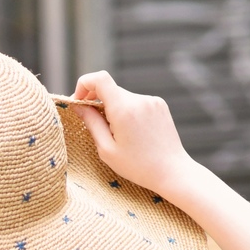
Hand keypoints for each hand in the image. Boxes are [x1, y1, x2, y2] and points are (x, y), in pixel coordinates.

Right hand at [68, 71, 194, 203]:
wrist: (171, 170)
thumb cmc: (137, 166)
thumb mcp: (106, 149)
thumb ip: (91, 123)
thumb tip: (78, 106)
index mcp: (123, 109)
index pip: (99, 79)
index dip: (84, 85)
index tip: (80, 102)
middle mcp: (138, 100)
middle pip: (110, 89)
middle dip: (97, 102)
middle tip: (93, 123)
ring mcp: (151, 100)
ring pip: (122, 97)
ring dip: (114, 110)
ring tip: (118, 134)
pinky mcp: (159, 104)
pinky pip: (135, 102)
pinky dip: (128, 112)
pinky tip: (133, 133)